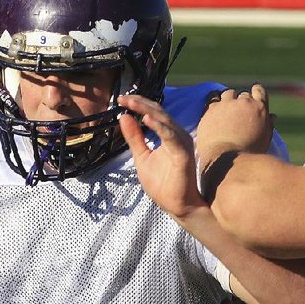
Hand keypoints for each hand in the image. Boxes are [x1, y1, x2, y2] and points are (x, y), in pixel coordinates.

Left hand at [118, 94, 205, 220]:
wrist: (177, 206)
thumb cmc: (162, 184)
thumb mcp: (141, 157)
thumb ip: (134, 138)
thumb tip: (124, 116)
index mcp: (168, 135)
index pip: (153, 113)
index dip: (138, 104)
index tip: (121, 99)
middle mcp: (177, 135)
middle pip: (158, 112)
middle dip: (140, 103)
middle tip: (123, 97)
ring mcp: (181, 143)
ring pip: (164, 120)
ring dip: (147, 110)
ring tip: (131, 103)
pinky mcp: (183, 154)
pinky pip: (170, 136)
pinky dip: (158, 126)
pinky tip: (146, 119)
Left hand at [196, 84, 274, 167]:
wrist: (226, 158)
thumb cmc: (248, 153)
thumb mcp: (264, 139)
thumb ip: (268, 125)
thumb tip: (272, 116)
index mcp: (260, 108)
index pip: (259, 91)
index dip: (256, 94)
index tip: (252, 99)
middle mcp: (244, 102)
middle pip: (243, 95)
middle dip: (241, 102)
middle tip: (238, 113)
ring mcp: (227, 104)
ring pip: (228, 94)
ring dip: (228, 100)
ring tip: (225, 110)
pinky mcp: (211, 108)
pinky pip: (212, 97)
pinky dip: (215, 99)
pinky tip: (214, 106)